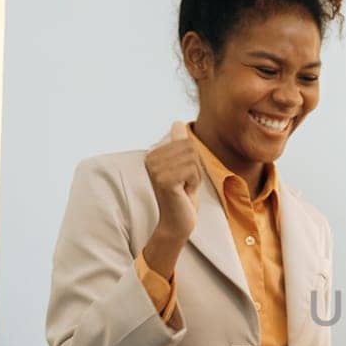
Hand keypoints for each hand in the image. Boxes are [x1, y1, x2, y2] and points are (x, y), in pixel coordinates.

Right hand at [143, 122, 203, 275]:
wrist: (178, 223)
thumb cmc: (182, 196)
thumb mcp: (184, 166)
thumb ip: (180, 144)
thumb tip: (177, 122)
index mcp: (153, 154)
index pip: (187, 143)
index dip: (192, 162)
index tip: (182, 179)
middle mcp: (150, 159)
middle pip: (191, 149)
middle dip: (195, 169)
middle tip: (184, 185)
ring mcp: (155, 169)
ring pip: (193, 159)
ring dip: (195, 176)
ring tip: (183, 189)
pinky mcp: (164, 180)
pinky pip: (193, 169)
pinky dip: (194, 183)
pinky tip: (183, 193)